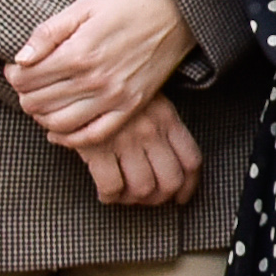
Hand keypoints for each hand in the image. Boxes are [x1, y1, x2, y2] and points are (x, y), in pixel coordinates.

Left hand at [8, 0, 194, 148]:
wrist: (175, 14)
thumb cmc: (126, 6)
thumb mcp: (83, 7)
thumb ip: (48, 33)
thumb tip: (21, 59)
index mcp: (79, 52)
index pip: (27, 78)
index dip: (14, 75)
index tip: (16, 68)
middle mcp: (95, 80)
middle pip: (38, 102)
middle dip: (23, 94)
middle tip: (26, 85)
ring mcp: (114, 97)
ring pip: (59, 123)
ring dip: (40, 116)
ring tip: (41, 102)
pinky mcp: (130, 107)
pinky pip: (93, 135)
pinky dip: (69, 139)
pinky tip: (57, 130)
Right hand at [72, 93, 202, 210]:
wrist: (85, 74)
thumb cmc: (115, 88)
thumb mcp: (147, 97)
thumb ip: (161, 124)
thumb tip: (170, 160)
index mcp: (167, 118)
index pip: (191, 161)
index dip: (188, 186)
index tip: (181, 196)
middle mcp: (151, 131)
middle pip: (169, 180)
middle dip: (159, 198)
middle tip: (148, 200)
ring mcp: (126, 140)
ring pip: (142, 188)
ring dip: (133, 199)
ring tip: (124, 195)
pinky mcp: (98, 148)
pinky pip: (112, 186)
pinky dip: (110, 196)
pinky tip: (106, 193)